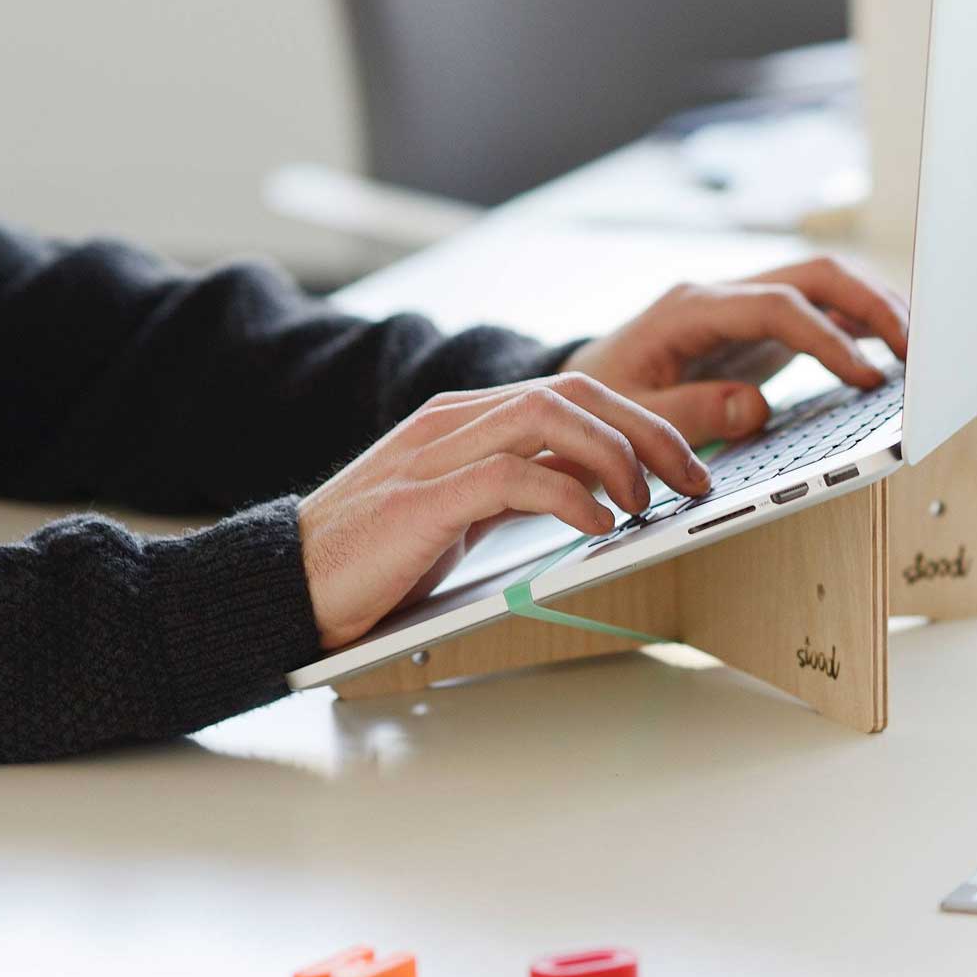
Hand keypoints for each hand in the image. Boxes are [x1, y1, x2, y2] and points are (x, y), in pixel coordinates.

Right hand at [297, 374, 709, 649]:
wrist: (281, 584)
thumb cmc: (373, 557)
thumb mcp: (462, 511)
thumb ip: (519, 488)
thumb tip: (595, 491)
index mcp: (466, 417)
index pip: (575, 392)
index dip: (644, 421)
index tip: (690, 464)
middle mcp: (454, 420)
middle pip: (577, 391)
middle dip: (651, 430)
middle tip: (695, 479)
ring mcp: (435, 453)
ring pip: (550, 414)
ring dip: (617, 455)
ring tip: (648, 501)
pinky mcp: (421, 499)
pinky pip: (513, 476)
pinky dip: (568, 494)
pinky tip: (597, 523)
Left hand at [564, 256, 909, 445]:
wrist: (580, 387)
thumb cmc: (600, 401)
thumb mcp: (631, 416)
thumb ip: (689, 413)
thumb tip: (758, 408)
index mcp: (691, 307)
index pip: (776, 305)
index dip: (826, 338)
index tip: (865, 377)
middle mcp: (723, 296)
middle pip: (812, 277)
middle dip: (869, 304)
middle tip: (916, 349)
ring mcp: (743, 308)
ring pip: (823, 286)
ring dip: (873, 309)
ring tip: (919, 348)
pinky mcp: (756, 329)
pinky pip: (817, 314)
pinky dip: (858, 327)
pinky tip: (892, 351)